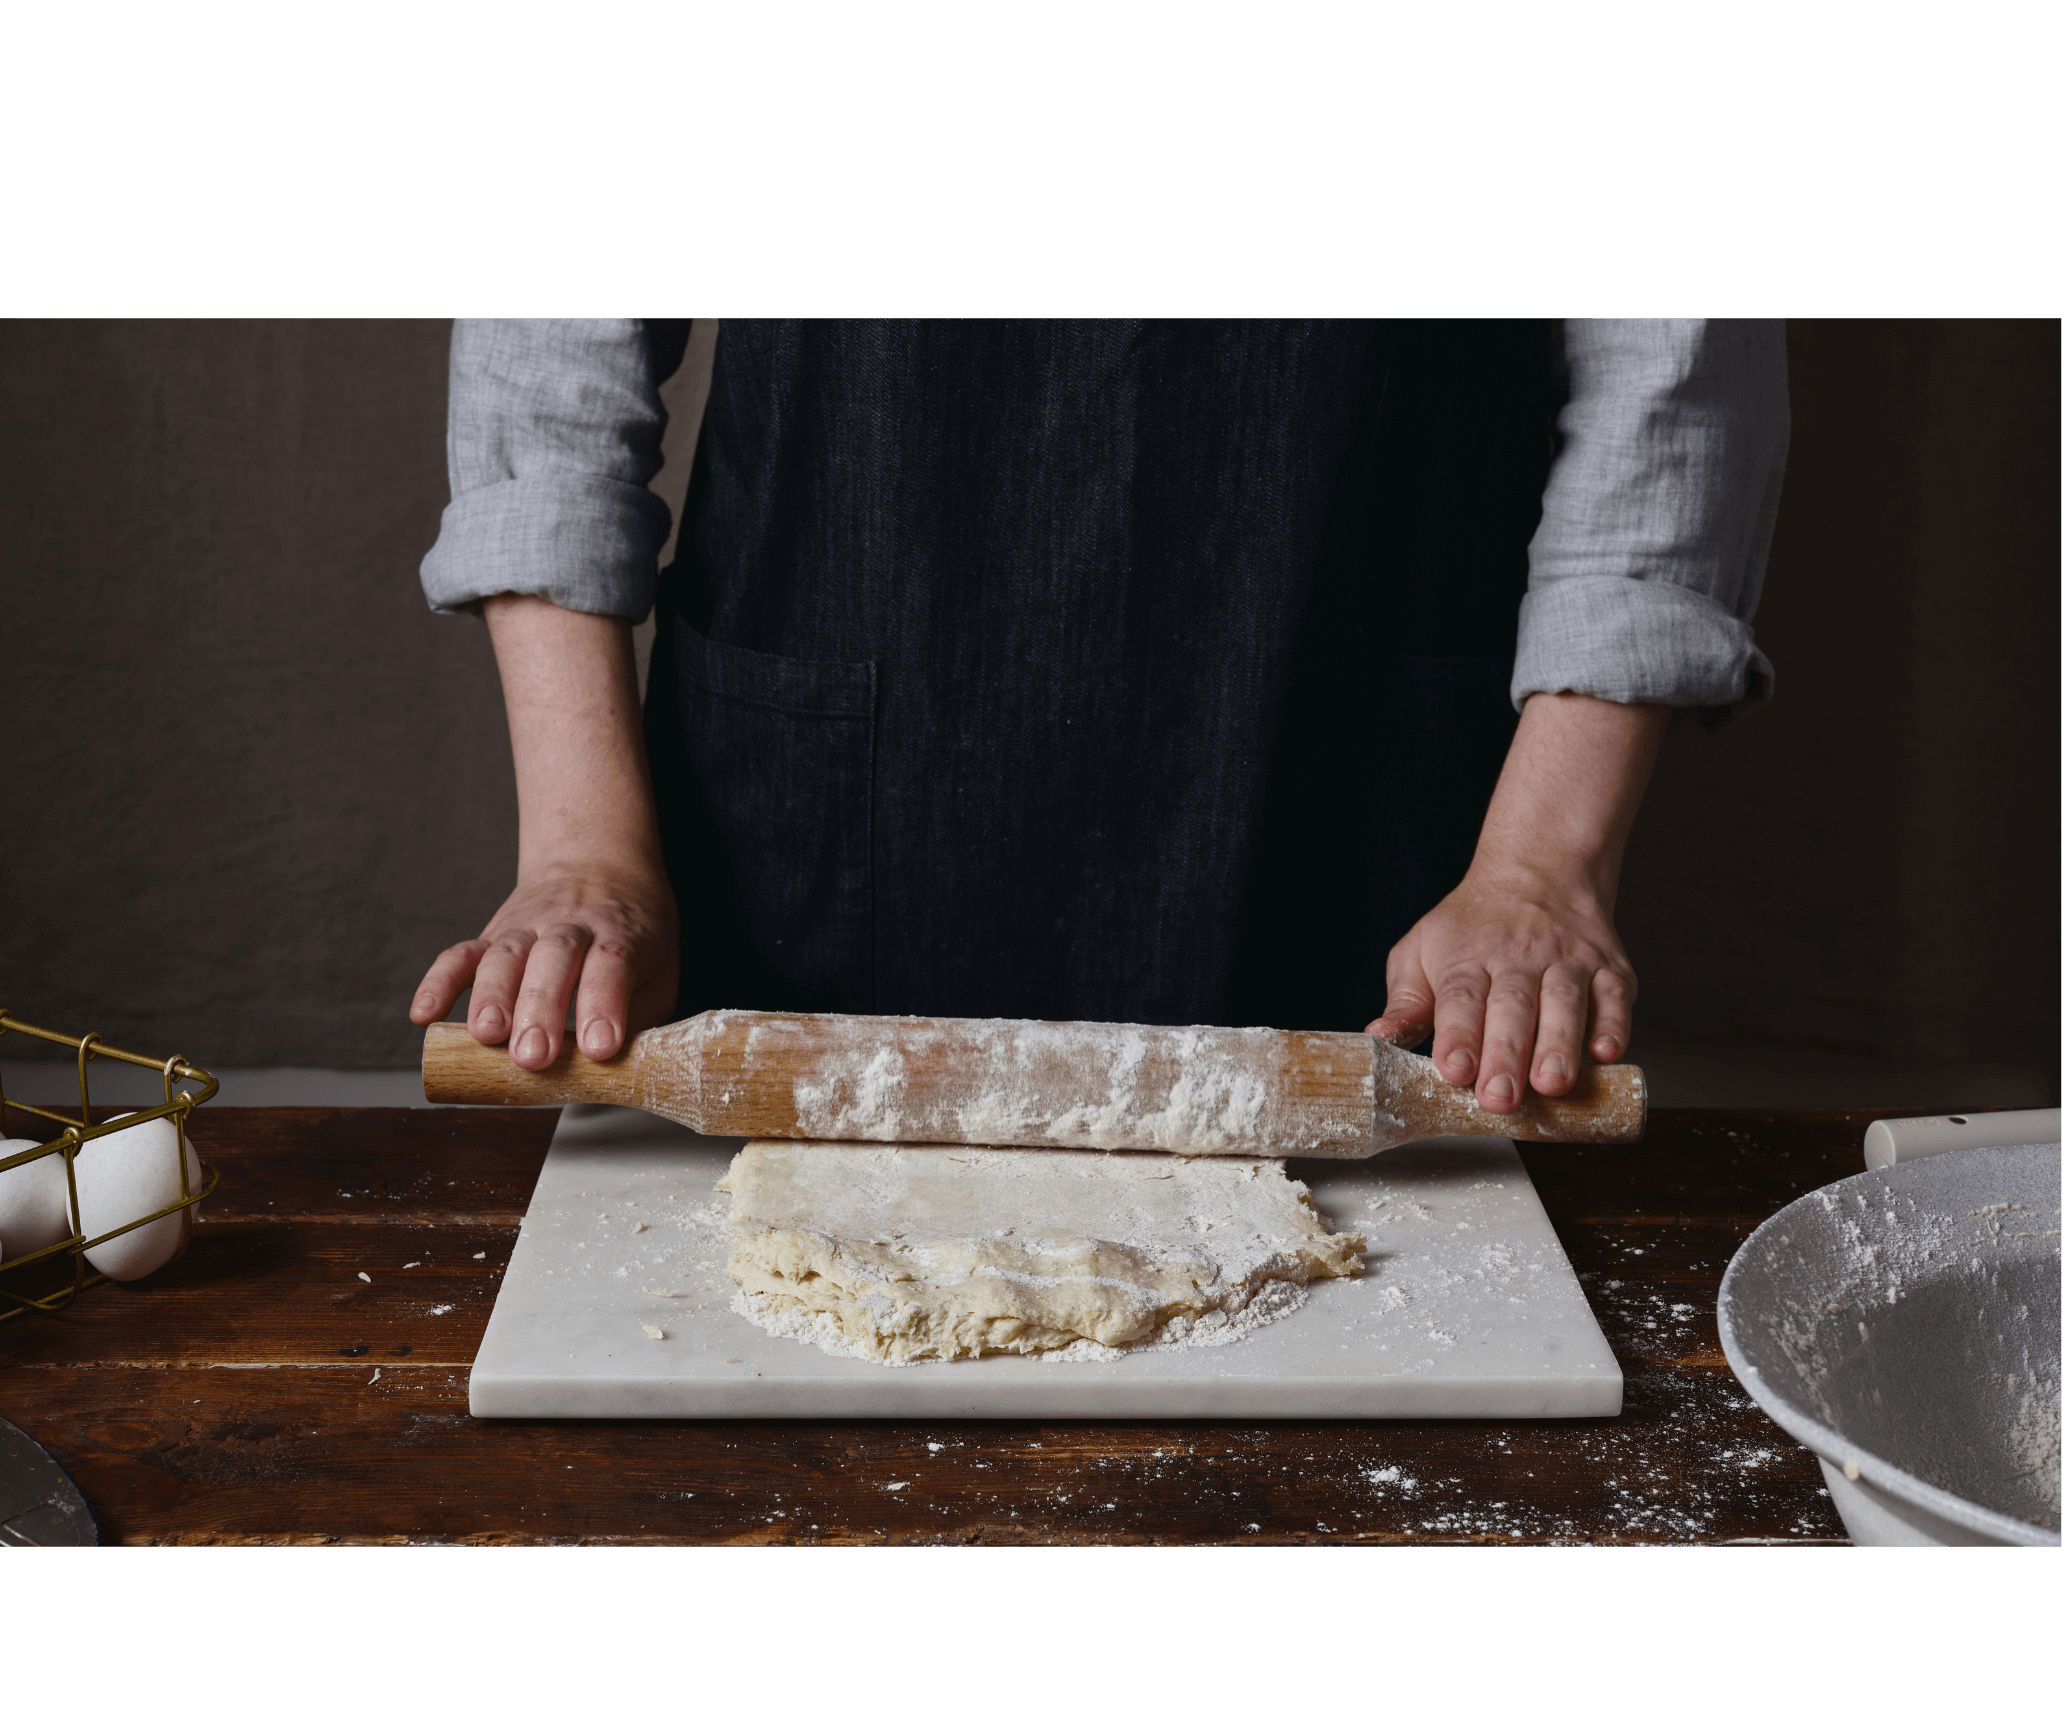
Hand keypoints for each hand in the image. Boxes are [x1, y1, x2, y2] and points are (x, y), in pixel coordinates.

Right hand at [408, 594, 674, 1071]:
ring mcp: (529, 922)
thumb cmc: (644, 919)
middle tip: (540, 1055)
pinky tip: (421, 1016)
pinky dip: (441, 979)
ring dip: (495, 1000)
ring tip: (485, 1041)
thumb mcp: (674, 947)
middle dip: (548, 1008)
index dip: (613, 1000)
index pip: (621, 964)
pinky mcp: (497, 926)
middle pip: (557, 966)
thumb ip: (663, 991)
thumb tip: (662, 1043)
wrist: (604, 850)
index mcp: (626, 926)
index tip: (605, 1044)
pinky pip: (462, 950)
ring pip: (507, 959)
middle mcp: (574, 923)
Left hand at [1364, 691, 1668, 1114]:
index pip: (1460, 998)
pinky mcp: (1609, 969)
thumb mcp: (1422, 949)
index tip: (1453, 1070)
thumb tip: (1379, 1035)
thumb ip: (1406, 1000)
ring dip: (1558, 1046)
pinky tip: (1606, 1053)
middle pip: (1512, 1009)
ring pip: (1565, 1005)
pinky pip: (1615, 997)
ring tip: (1550, 1084)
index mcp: (1467, 958)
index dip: (1457, 1036)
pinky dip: (1613, 1025)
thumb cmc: (1471, 926)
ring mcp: (1568, 962)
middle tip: (1499, 1099)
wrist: (1538, 869)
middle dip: (1505, 1056)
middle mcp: (1519, 959)